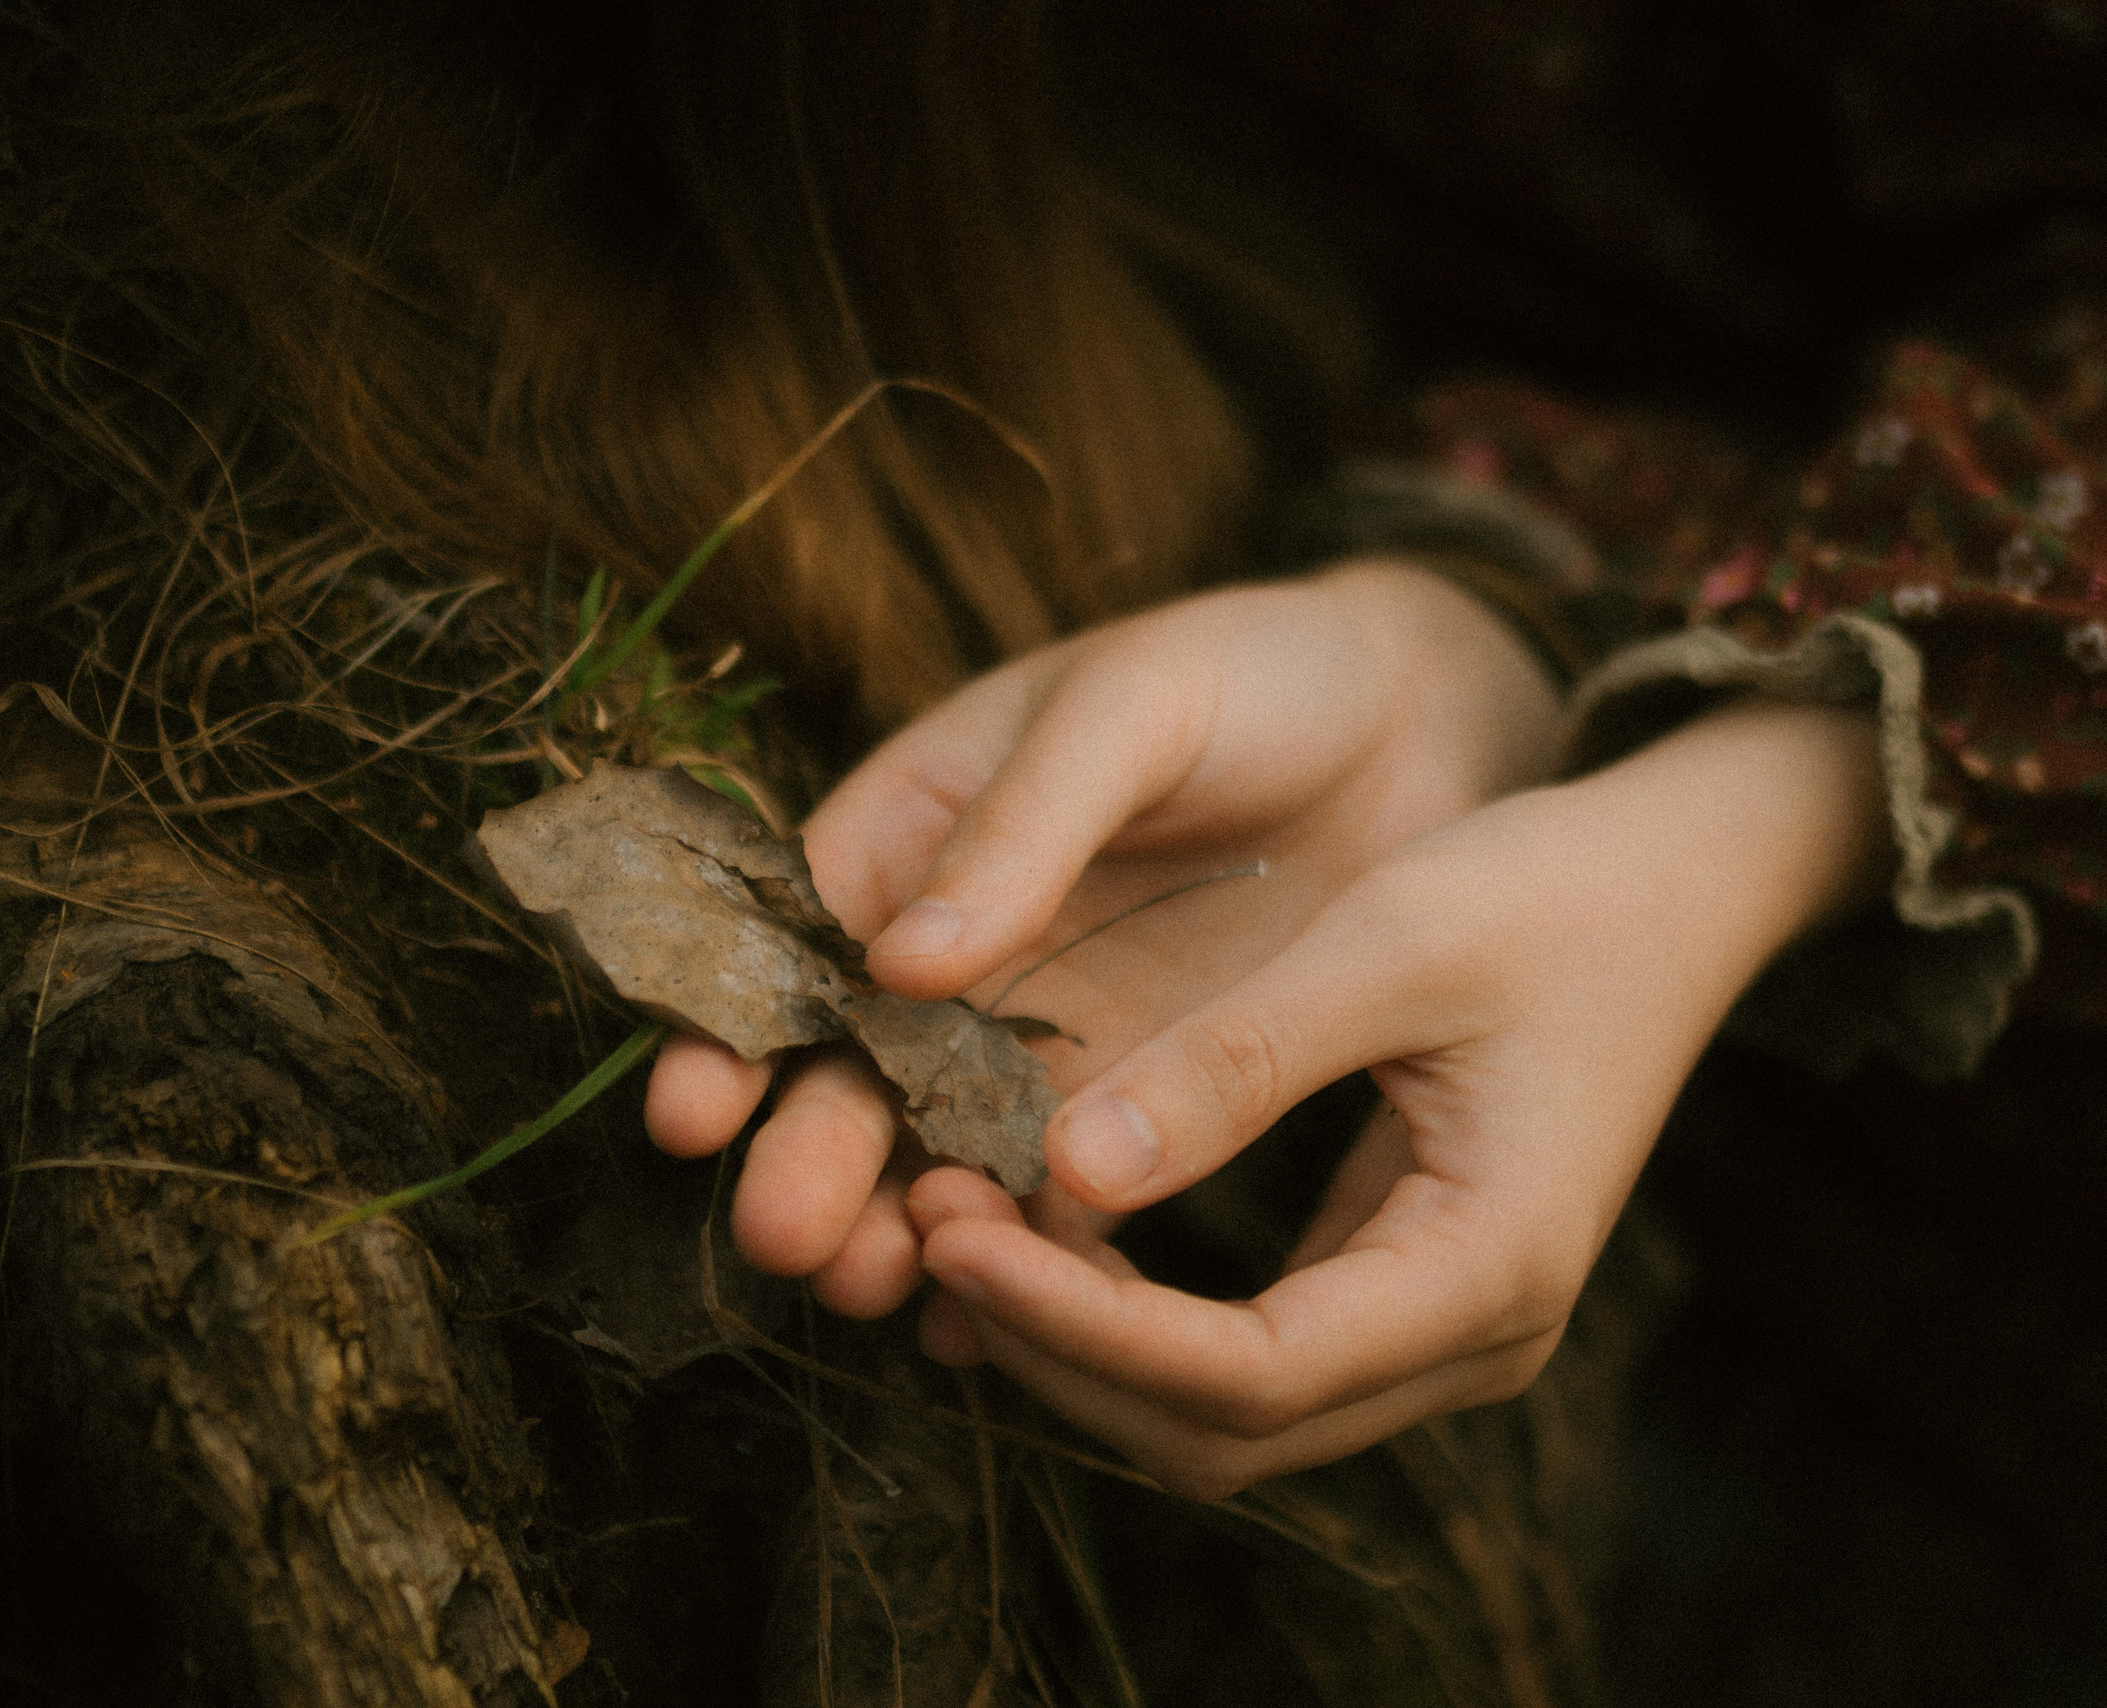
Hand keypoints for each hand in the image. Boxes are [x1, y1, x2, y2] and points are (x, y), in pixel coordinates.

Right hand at [644, 559, 1565, 1315]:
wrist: (1414, 726)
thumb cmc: (1251, 674)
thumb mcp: (1129, 709)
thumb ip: (1021, 825)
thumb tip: (892, 958)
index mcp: (918, 830)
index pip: (793, 939)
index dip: (732, 1027)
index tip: (693, 1113)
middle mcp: (955, 949)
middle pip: (851, 1067)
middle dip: (808, 1155)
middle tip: (785, 1237)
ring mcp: (1039, 1034)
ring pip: (938, 1149)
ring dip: (894, 1222)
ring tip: (871, 1284)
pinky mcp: (1133, 1100)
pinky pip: (1053, 1194)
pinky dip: (1017, 1257)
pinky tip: (978, 1325)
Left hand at [906, 699, 1888, 1498]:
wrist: (1677, 884)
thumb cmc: (1550, 892)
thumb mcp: (1389, 945)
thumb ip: (1239, 1064)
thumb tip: (1076, 1165)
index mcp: (1488, 1268)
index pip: (1246, 1374)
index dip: (1081, 1321)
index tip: (950, 1220)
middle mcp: (1474, 1339)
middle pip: (1224, 1430)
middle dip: (1061, 1342)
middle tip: (928, 1215)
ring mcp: (1446, 1330)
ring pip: (1227, 1412)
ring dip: (1086, 1336)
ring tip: (960, 1213)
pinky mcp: (1407, 1286)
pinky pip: (1249, 1353)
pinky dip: (1135, 1312)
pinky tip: (1045, 1216)